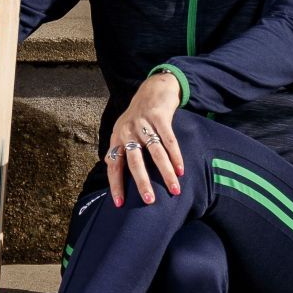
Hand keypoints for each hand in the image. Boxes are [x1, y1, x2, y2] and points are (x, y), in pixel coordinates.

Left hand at [105, 72, 185, 205]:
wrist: (154, 88)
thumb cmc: (138, 116)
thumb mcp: (123, 130)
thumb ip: (119, 149)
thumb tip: (112, 169)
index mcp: (117, 138)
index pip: (114, 165)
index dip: (116, 185)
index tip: (120, 204)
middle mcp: (128, 131)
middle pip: (134, 162)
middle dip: (142, 183)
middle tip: (149, 201)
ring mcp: (143, 124)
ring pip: (155, 153)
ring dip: (166, 173)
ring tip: (174, 190)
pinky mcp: (159, 117)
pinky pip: (169, 141)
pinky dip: (176, 157)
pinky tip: (181, 170)